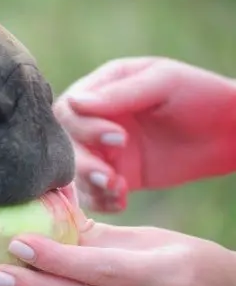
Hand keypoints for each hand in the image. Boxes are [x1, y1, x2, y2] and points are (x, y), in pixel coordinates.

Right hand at [54, 57, 235, 212]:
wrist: (230, 130)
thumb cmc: (200, 94)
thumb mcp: (162, 84)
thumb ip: (120, 94)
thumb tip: (74, 102)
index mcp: (100, 89)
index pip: (69, 110)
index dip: (84, 128)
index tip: (119, 138)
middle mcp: (95, 120)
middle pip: (66, 144)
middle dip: (84, 162)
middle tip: (109, 176)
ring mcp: (103, 150)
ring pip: (75, 171)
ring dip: (90, 184)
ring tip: (117, 190)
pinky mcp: (117, 175)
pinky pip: (94, 192)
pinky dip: (102, 200)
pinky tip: (121, 201)